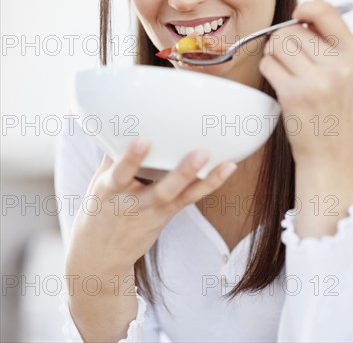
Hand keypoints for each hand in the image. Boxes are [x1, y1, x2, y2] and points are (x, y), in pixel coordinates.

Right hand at [66, 140, 236, 281]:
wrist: (99, 258)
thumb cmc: (99, 210)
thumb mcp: (97, 183)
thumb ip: (112, 155)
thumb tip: (121, 120)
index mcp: (109, 191)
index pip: (119, 174)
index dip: (130, 158)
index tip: (143, 140)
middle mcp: (133, 204)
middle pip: (159, 191)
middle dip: (179, 174)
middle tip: (199, 153)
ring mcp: (152, 212)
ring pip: (178, 196)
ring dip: (200, 177)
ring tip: (218, 159)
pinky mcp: (166, 216)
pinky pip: (189, 199)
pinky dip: (208, 183)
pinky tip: (227, 167)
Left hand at [259, 0, 352, 168]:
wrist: (331, 154)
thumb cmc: (334, 112)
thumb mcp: (346, 72)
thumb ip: (329, 41)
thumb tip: (307, 6)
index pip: (326, 11)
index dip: (306, 7)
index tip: (298, 15)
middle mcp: (337, 66)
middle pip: (292, 29)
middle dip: (283, 39)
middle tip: (288, 56)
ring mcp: (315, 81)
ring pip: (277, 44)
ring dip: (273, 54)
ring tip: (284, 69)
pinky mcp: (293, 94)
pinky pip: (268, 64)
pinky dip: (268, 69)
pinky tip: (279, 82)